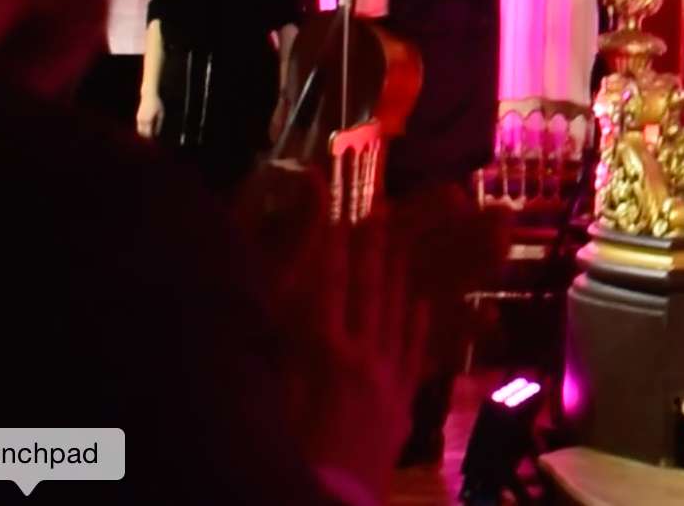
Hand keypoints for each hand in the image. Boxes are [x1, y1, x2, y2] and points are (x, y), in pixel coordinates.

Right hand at [136, 91, 162, 139]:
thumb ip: (159, 124)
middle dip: (146, 137)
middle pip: (142, 133)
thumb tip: (157, 133)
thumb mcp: (161, 113)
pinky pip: (139, 126)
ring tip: (150, 134)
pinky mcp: (137, 117)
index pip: (147, 133)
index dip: (150, 138)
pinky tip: (148, 128)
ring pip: (139, 130)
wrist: (148, 96)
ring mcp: (138, 118)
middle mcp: (141, 120)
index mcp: (148, 120)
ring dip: (144, 133)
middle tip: (151, 139)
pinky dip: (143, 129)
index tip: (154, 140)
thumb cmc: (156, 104)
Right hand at [235, 170, 425, 501]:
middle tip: (377, 207)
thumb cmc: (283, 450)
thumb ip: (267, 341)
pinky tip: (421, 301)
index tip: (335, 209)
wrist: (326, 501)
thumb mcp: (262, 391)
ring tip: (398, 242)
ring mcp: (385, 377)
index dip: (331, 242)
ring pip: (394, 313)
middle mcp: (358, 354)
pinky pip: (413, 352)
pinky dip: (416, 323)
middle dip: (370, 246)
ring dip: (396, 275)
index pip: (327, 281)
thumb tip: (264, 298)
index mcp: (319, 349)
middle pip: (366, 289)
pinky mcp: (400, 404)